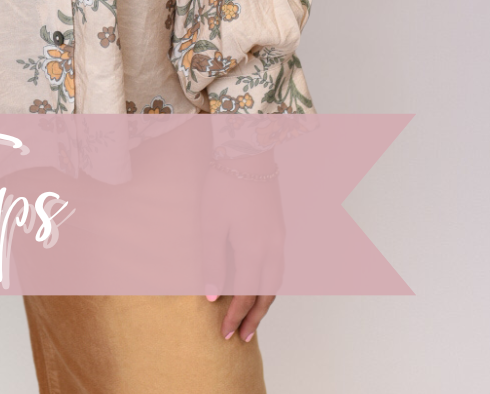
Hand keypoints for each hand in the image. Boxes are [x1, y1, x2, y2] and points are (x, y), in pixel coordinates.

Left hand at [200, 160, 284, 342]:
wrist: (248, 152)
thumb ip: (213, 261)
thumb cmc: (224, 184)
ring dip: (264, 303)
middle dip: (254, 317)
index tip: (225, 333)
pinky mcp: (278, 227)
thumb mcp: (211, 222)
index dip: (235, 315)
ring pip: (276, 281)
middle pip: (266, 293)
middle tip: (243, 337)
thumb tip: (213, 296)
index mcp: (253, 249)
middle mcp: (271, 248)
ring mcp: (278, 237)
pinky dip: (270, 284)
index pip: (244, 294)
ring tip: (253, 318)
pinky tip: (261, 285)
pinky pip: (278, 266)